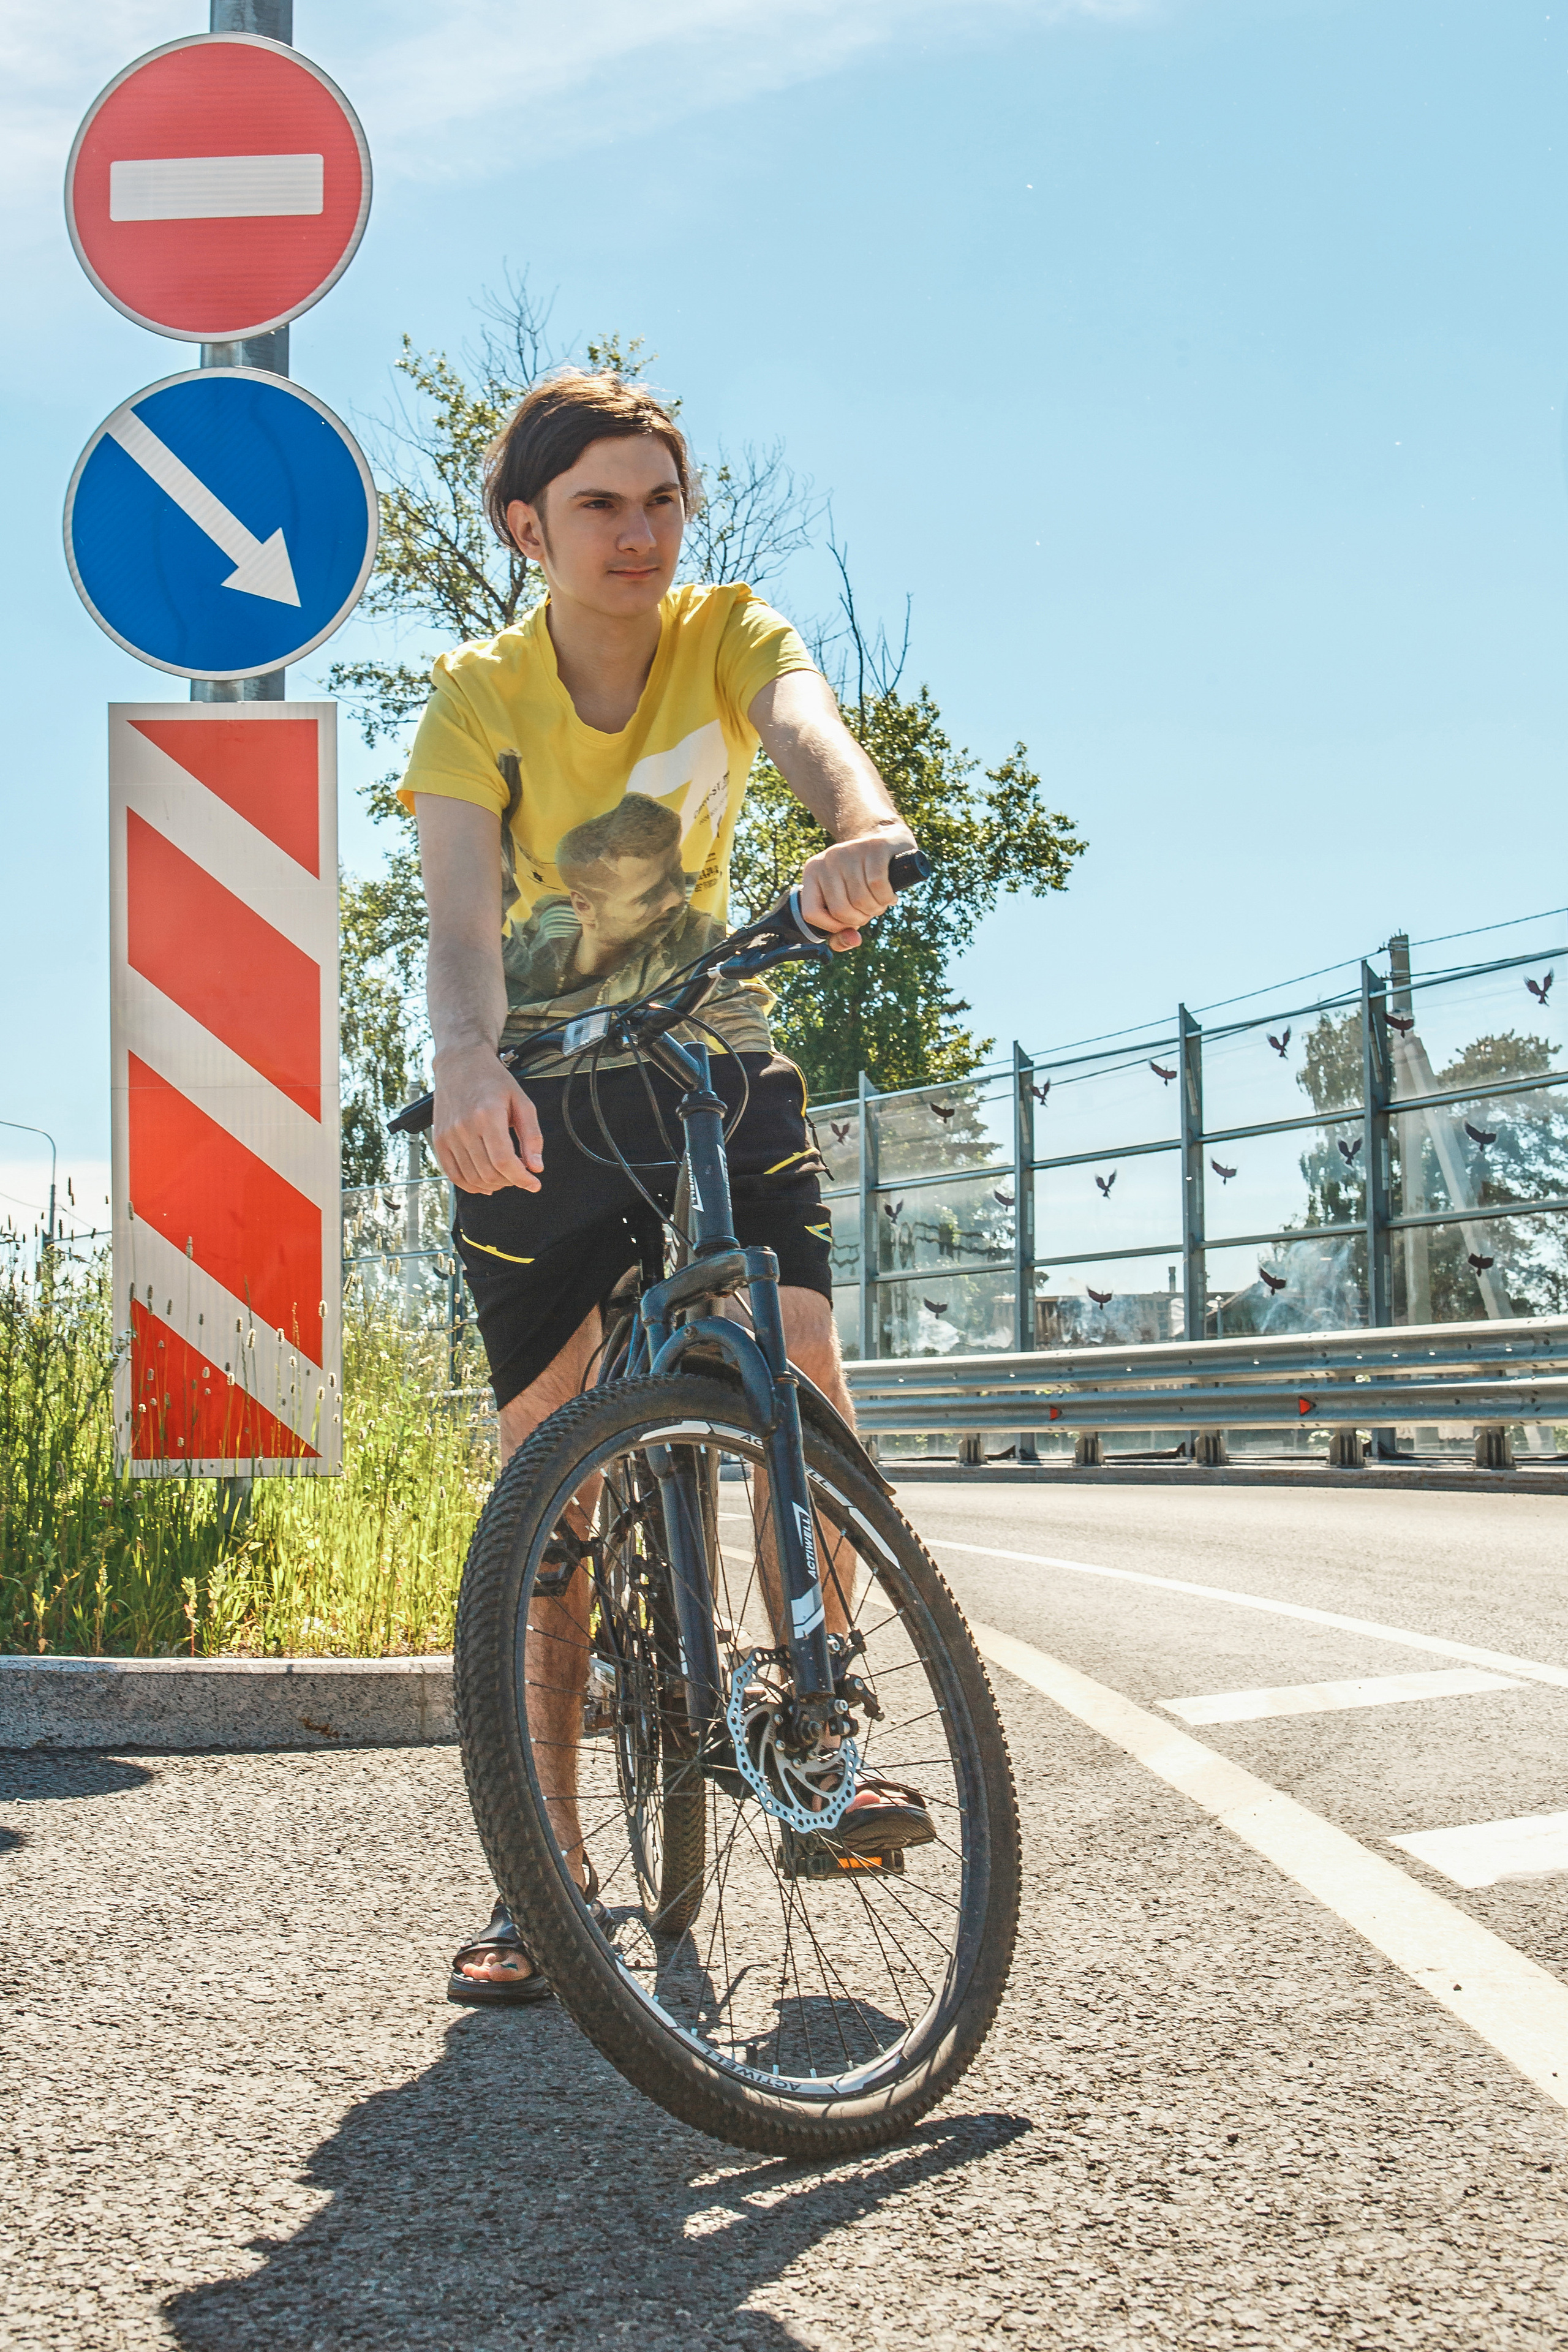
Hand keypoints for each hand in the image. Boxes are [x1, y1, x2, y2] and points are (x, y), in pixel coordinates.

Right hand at [431, 1045, 542, 1194]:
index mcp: (487, 1115)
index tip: (533, 1184)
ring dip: (493, 1184)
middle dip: (510, 1181)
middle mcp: (464, 1127)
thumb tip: (535, 1167)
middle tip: (520, 1174)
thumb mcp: (522, 1102)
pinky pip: (452, 1174)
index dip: (521, 1178)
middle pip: (489, 1172)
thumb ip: (532, 1136)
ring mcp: (448, 1135)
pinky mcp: (439, 1139)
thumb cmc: (492, 1080)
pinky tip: (484, 1183)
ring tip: (504, 1176)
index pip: (504, 1161)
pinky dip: (470, 1185)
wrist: (460, 1063)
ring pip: (472, 1177)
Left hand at [797, 829, 915, 951]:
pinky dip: (887, 898)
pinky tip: (890, 896)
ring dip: (876, 909)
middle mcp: (827, 860)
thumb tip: (852, 940)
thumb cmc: (864, 879)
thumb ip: (841, 931)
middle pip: (841, 910)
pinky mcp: (874, 847)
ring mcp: (850, 851)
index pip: (811, 913)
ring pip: (861, 899)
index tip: (848, 923)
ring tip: (880, 900)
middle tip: (869, 909)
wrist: (887, 842)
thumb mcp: (847, 903)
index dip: (832, 927)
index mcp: (812, 872)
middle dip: (861, 919)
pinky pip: (878, 886)